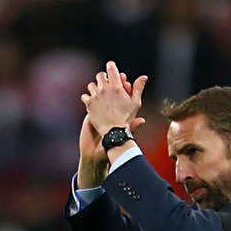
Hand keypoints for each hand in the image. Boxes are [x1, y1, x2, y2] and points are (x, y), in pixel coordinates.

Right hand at [76, 72, 145, 187]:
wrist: (97, 150)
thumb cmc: (113, 143)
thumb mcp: (125, 133)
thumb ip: (133, 125)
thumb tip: (143, 120)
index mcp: (120, 109)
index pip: (123, 93)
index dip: (125, 86)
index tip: (127, 82)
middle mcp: (109, 106)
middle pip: (111, 88)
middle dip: (112, 82)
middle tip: (116, 80)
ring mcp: (98, 108)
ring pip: (98, 91)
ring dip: (100, 86)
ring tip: (104, 85)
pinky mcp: (89, 112)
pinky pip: (88, 99)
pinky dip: (89, 95)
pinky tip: (91, 94)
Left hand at [82, 61, 147, 135]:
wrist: (114, 132)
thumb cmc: (126, 118)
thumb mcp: (135, 102)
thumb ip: (138, 88)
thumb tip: (144, 77)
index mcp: (116, 86)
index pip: (111, 68)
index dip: (111, 67)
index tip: (112, 69)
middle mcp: (104, 89)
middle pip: (99, 75)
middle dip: (103, 78)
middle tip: (106, 84)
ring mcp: (95, 96)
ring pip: (91, 85)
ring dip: (95, 88)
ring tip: (100, 94)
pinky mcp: (89, 104)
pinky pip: (84, 96)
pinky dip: (88, 98)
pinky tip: (93, 102)